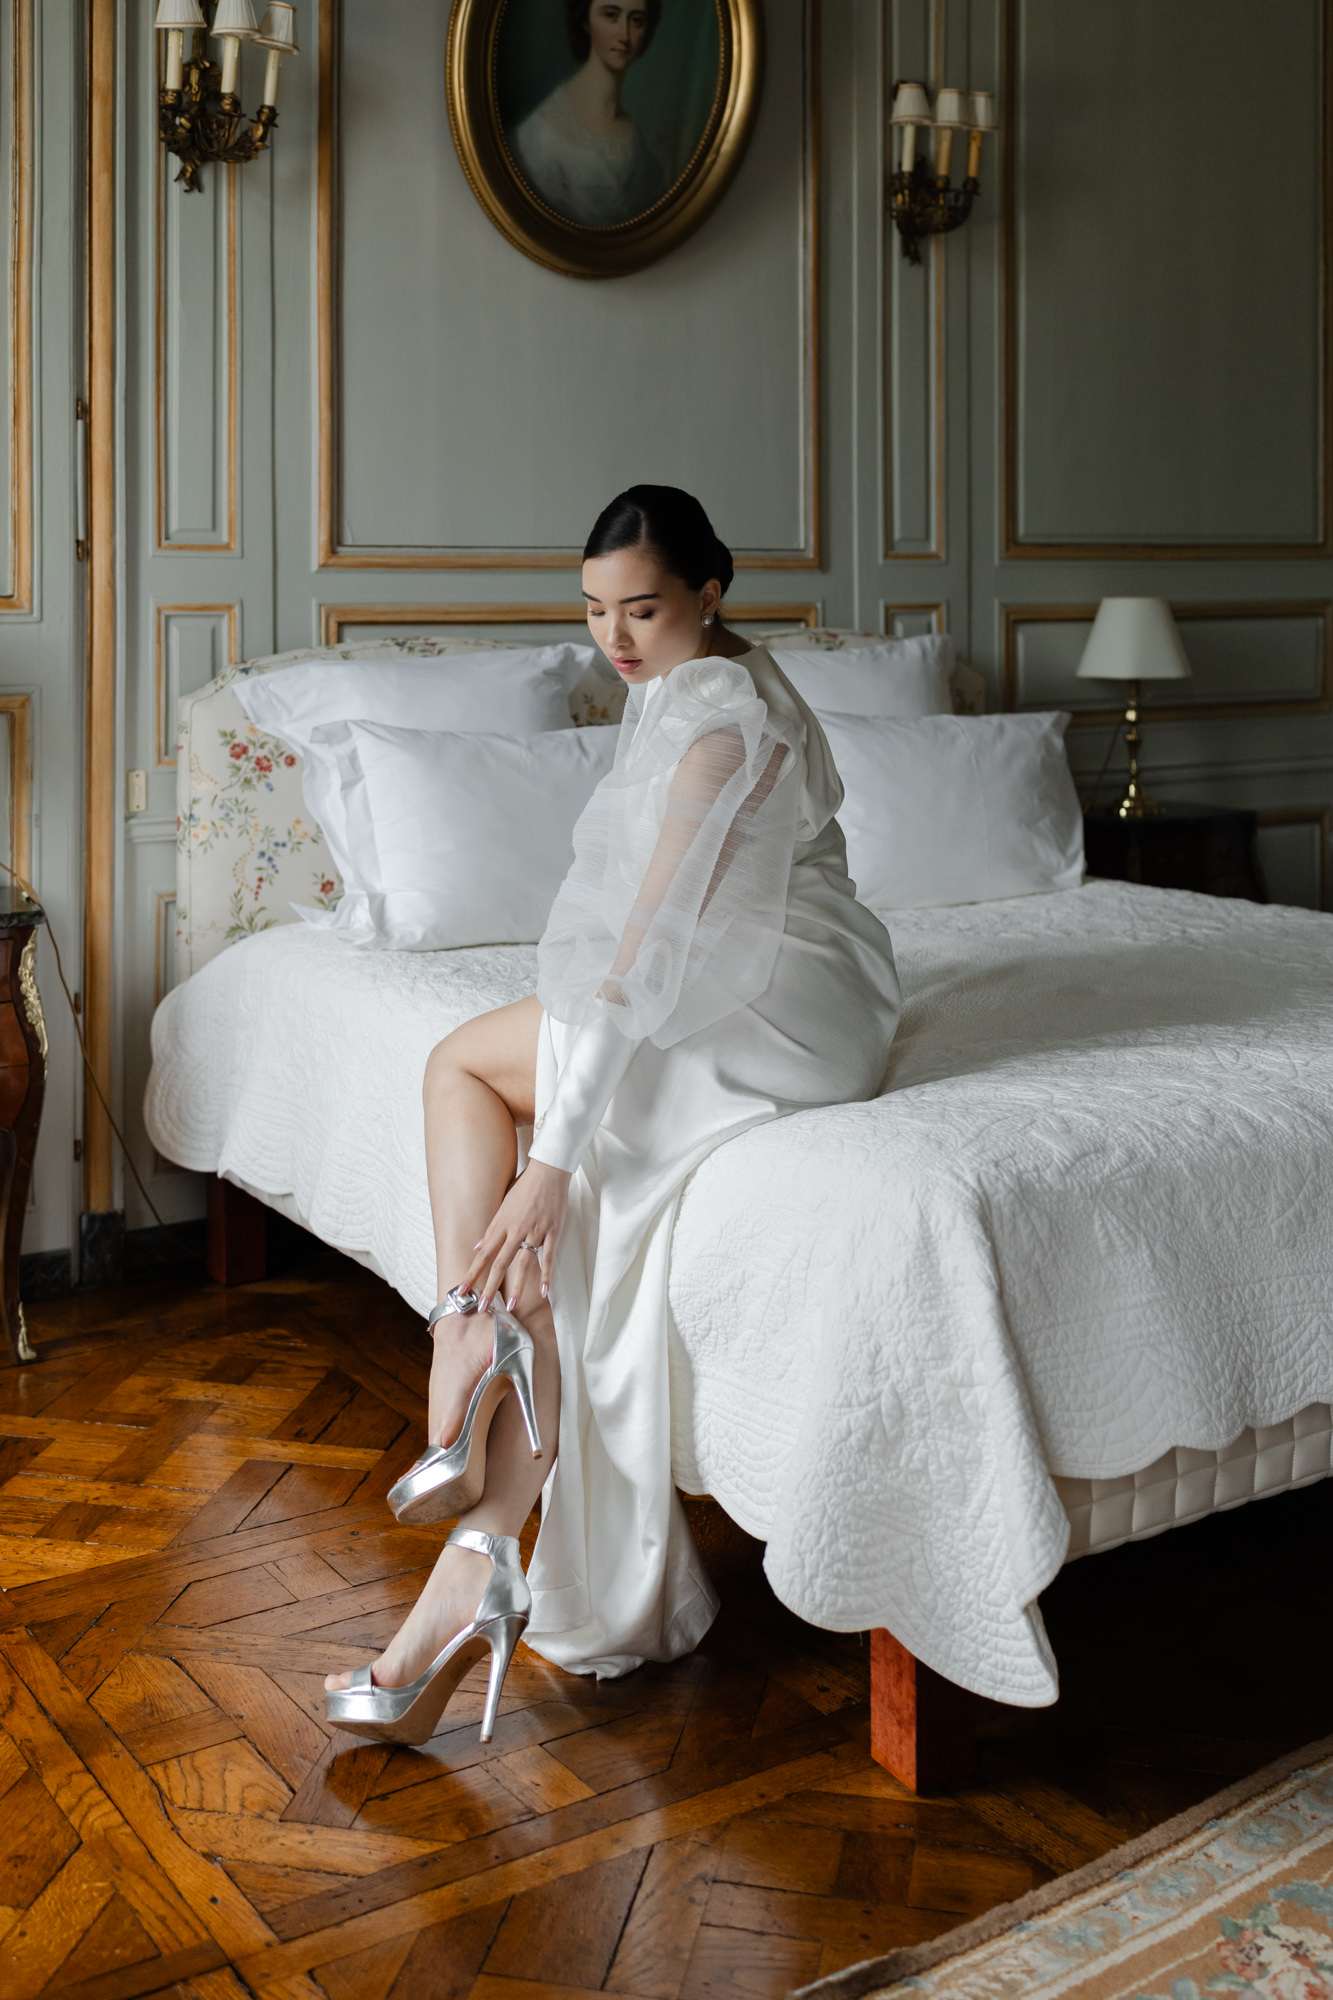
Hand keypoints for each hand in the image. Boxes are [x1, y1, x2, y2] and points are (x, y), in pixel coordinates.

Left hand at [461, 1160, 570, 1319]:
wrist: (548, 1171)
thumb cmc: (525, 1186)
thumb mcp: (503, 1205)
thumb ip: (492, 1229)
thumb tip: (478, 1247)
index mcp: (502, 1224)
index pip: (484, 1254)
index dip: (472, 1273)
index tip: (462, 1290)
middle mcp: (515, 1230)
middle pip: (499, 1263)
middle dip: (489, 1286)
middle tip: (481, 1307)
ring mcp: (535, 1232)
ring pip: (523, 1264)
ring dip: (516, 1286)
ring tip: (509, 1306)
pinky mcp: (552, 1232)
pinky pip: (548, 1257)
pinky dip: (546, 1275)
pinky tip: (543, 1292)